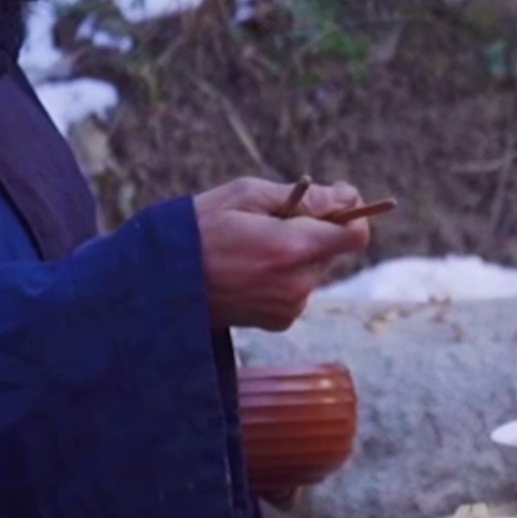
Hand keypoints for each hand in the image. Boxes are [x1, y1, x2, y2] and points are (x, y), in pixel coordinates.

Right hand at [195, 178, 373, 330]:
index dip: (350, 214)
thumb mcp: (247, 196)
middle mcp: (298, 283)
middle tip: (271, 220)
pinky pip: (297, 289)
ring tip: (252, 247)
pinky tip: (249, 271)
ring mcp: (290, 306)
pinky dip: (283, 276)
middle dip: (313, 231)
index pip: (355, 235)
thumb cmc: (200, 230)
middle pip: (332, 249)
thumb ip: (305, 197)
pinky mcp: (279, 321)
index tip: (333, 200)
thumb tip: (348, 196)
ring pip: (313, 269)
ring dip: (296, 255)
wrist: (160, 284)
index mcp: (293, 248)